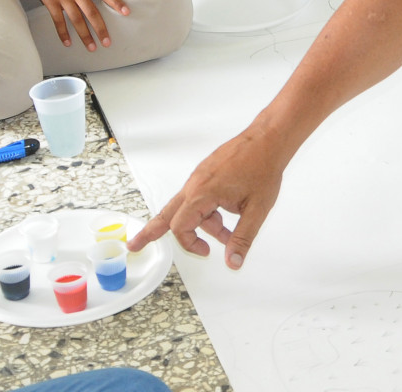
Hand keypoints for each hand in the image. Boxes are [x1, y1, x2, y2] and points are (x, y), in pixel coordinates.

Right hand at [14, 0, 127, 50]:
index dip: (116, 3)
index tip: (127, 12)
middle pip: (92, 12)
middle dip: (101, 29)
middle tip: (108, 42)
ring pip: (76, 20)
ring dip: (85, 36)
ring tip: (91, 48)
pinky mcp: (50, 1)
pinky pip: (58, 21)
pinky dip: (63, 33)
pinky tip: (67, 43)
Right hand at [129, 126, 285, 268]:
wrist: (267, 139)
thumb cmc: (263, 169)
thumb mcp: (256, 210)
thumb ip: (242, 238)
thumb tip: (233, 262)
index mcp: (202, 193)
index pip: (181, 227)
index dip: (191, 244)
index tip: (207, 251)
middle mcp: (195, 184)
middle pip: (166, 213)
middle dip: (151, 232)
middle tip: (134, 245)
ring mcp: (199, 177)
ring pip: (188, 207)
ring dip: (203, 224)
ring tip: (228, 231)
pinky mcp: (206, 173)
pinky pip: (198, 196)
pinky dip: (207, 210)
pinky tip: (228, 212)